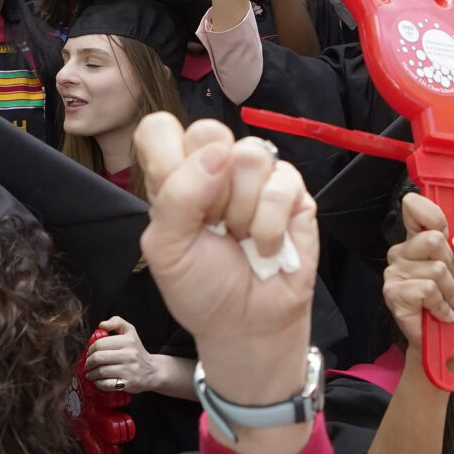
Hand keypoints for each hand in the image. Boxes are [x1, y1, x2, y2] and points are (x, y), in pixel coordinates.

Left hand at [83, 315, 161, 394]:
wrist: (152, 371)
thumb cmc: (136, 350)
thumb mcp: (130, 331)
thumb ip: (117, 322)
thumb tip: (101, 325)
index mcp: (128, 341)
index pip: (100, 344)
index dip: (90, 349)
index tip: (89, 354)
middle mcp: (130, 355)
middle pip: (99, 358)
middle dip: (88, 362)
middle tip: (87, 365)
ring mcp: (129, 370)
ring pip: (101, 372)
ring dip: (91, 374)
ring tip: (90, 374)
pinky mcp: (128, 383)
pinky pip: (107, 384)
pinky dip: (98, 383)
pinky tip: (97, 381)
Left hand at [133, 114, 316, 395]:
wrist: (246, 325)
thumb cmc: (201, 288)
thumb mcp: (166, 249)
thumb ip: (178, 196)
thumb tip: (219, 153)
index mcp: (174, 176)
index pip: (160, 128)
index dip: (168, 158)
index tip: (176, 201)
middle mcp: (215, 167)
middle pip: (209, 130)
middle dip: (209, 188)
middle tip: (211, 223)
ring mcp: (257, 176)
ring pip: (250, 154)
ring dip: (242, 211)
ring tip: (239, 238)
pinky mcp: (293, 191)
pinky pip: (283, 182)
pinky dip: (270, 224)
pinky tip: (265, 246)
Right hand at [380, 193, 453, 349]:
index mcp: (421, 236)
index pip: (413, 205)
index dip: (433, 214)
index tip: (448, 233)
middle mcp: (404, 250)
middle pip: (434, 240)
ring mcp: (395, 271)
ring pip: (436, 269)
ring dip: (453, 292)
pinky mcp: (393, 292)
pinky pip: (427, 290)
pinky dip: (443, 305)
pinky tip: (443, 313)